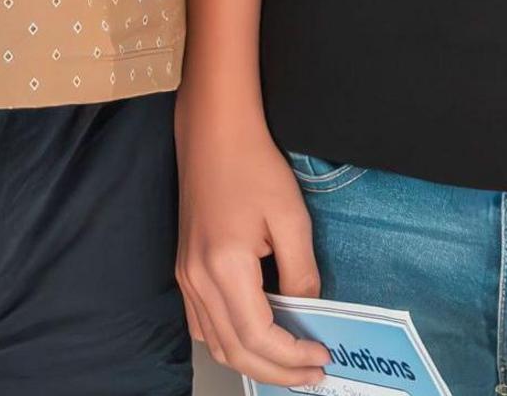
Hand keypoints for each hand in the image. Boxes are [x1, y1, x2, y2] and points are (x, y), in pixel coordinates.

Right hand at [175, 112, 330, 388]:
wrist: (213, 134)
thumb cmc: (252, 165)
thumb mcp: (291, 216)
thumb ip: (301, 271)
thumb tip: (308, 310)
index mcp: (224, 267)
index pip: (257, 336)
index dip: (291, 356)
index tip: (321, 356)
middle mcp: (197, 280)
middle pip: (234, 350)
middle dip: (277, 371)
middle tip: (312, 373)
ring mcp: (186, 278)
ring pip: (216, 344)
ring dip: (253, 362)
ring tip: (291, 364)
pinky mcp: (185, 272)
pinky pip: (203, 325)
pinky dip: (231, 344)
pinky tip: (258, 340)